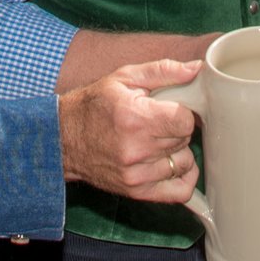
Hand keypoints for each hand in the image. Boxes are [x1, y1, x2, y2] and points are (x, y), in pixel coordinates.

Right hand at [57, 58, 201, 202]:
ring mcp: (136, 174)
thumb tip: (197, 68)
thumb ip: (164, 71)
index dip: (183, 112)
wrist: (62, 139)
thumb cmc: (94, 105)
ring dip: (177, 152)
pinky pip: (179, 192)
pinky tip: (171, 164)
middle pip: (185, 140)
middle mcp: (136, 149)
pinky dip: (183, 178)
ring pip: (184, 163)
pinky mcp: (136, 191)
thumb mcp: (125, 78)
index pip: (185, 121)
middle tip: (160, 123)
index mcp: (136, 118)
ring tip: (158, 142)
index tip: (172, 109)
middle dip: (177, 129)